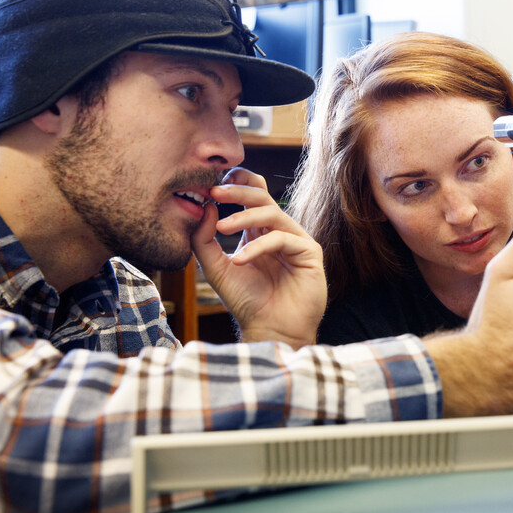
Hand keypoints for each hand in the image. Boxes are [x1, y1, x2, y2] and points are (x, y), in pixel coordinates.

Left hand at [191, 167, 326, 346]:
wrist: (269, 329)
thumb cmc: (246, 301)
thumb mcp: (216, 268)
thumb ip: (204, 240)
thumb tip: (205, 207)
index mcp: (259, 230)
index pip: (252, 194)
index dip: (236, 183)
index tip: (210, 186)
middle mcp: (278, 230)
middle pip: (262, 195)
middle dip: (238, 191)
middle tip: (215, 192)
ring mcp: (296, 239)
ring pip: (272, 213)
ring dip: (244, 217)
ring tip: (222, 228)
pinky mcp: (309, 251)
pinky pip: (282, 238)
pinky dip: (257, 247)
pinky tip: (239, 260)